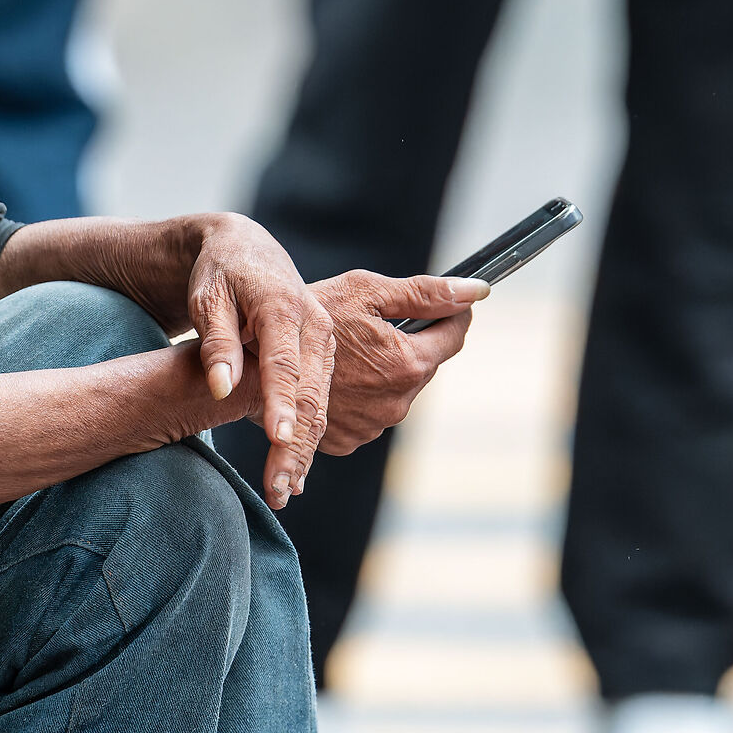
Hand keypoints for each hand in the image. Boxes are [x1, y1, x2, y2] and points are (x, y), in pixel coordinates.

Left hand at [172, 215, 333, 509]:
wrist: (247, 251)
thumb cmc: (219, 274)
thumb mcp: (206, 298)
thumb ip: (216, 342)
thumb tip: (221, 387)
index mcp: (282, 306)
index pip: (283, 363)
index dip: (281, 403)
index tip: (278, 440)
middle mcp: (313, 325)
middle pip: (310, 393)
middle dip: (295, 444)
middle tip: (278, 488)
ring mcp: (323, 340)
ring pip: (320, 403)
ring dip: (303, 449)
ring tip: (283, 490)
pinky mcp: (322, 354)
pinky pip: (319, 399)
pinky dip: (307, 436)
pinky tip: (292, 470)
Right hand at [308, 272, 490, 454]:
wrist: (256, 355)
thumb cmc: (311, 314)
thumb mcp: (367, 291)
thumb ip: (427, 293)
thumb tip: (476, 292)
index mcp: (406, 364)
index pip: (454, 336)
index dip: (451, 314)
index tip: (444, 303)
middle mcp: (395, 404)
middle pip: (424, 365)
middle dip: (411, 343)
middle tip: (375, 324)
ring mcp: (371, 428)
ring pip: (398, 390)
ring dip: (386, 371)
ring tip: (352, 351)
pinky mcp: (348, 441)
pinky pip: (371, 413)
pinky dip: (362, 395)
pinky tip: (339, 377)